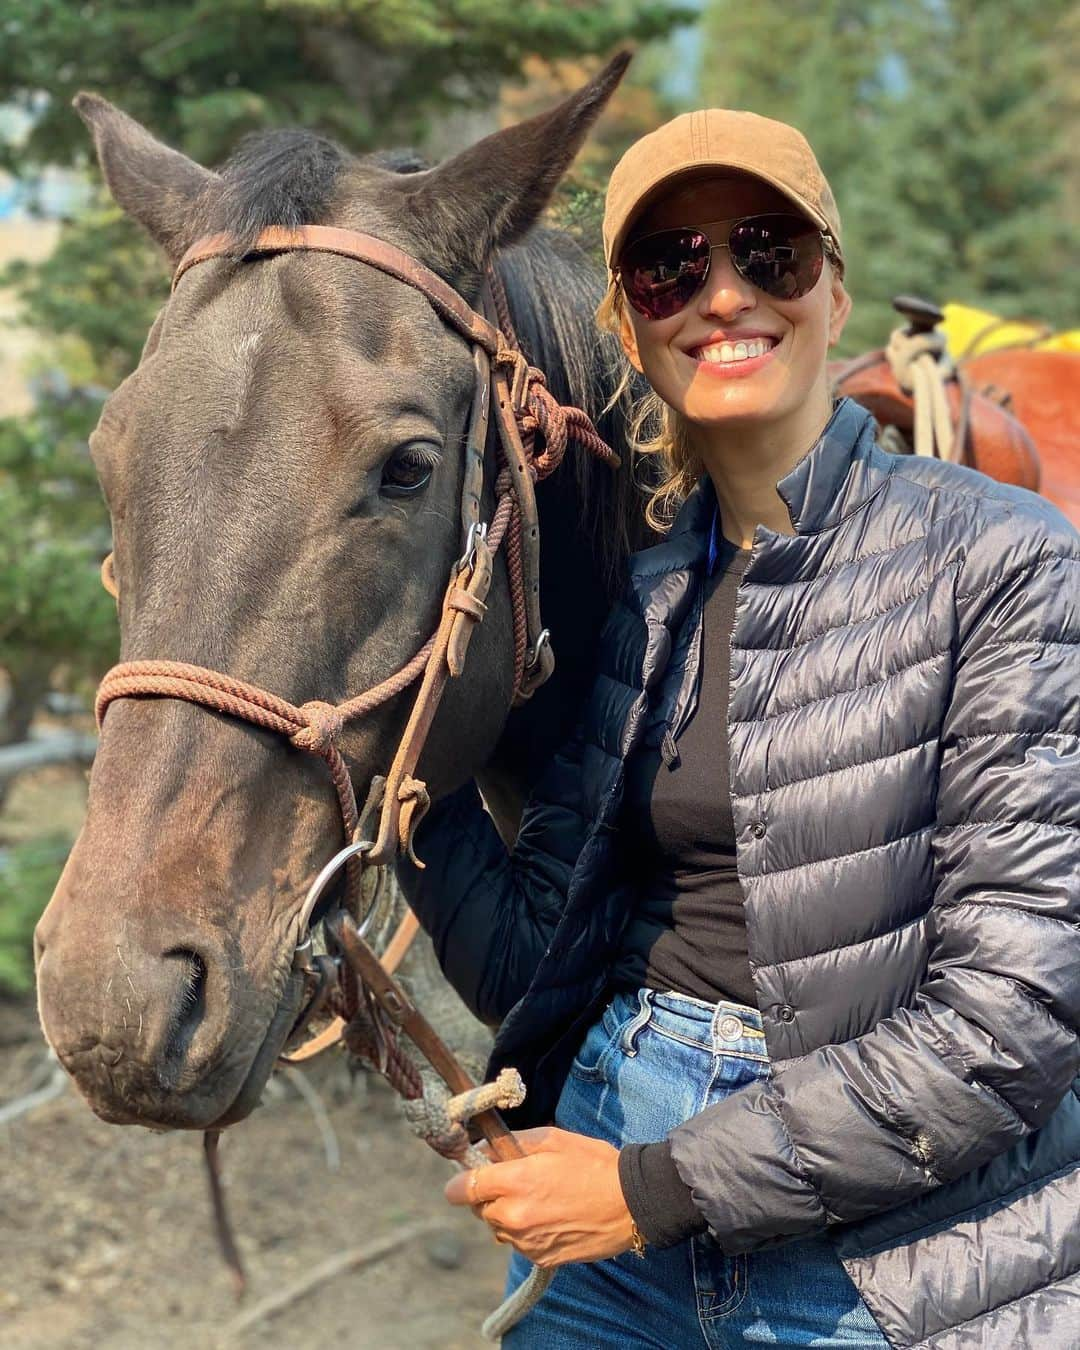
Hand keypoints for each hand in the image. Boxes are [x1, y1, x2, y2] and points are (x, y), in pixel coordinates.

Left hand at [444, 1127, 636, 1267]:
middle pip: (478, 1209)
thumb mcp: (553, 1139)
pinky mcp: (541, 1260)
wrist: (631, 1204)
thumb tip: (484, 1150)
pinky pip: (519, 1244)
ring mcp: (527, 1243)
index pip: (461, 1189)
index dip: (460, 1181)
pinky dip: (526, 1232)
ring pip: (498, 1228)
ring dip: (508, 1214)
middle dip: (489, 1195)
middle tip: (516, 1180)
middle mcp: (514, 1217)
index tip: (468, 1174)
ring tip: (539, 1198)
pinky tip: (551, 1216)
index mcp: (514, 1183)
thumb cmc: (593, 1164)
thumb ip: (512, 1144)